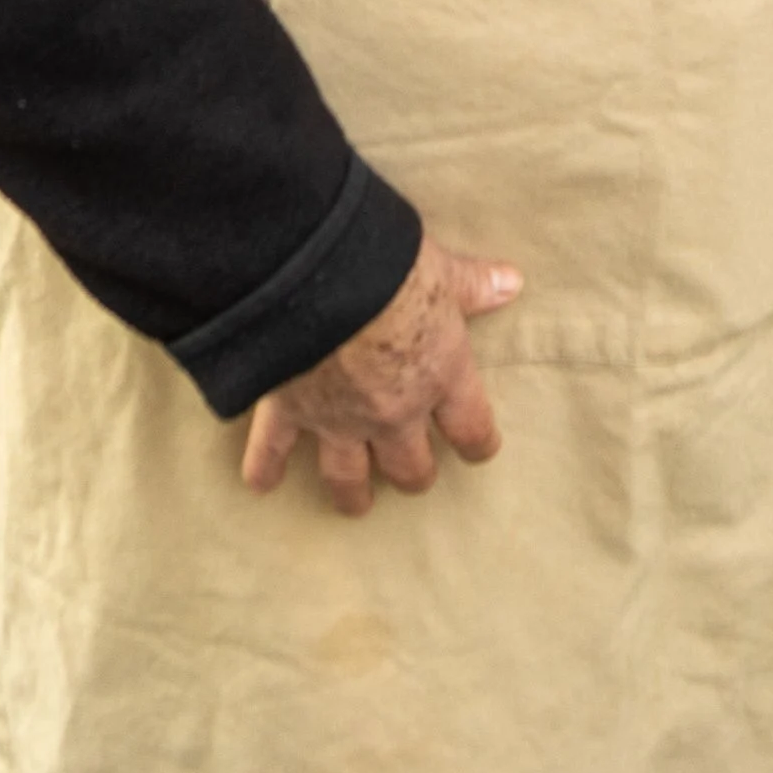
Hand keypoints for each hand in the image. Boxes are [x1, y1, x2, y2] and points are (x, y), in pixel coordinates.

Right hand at [241, 232, 521, 517]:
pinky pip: (273, 450)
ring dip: (353, 493)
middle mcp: (393, 411)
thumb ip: (473, 285)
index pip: (471, 428)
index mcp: (440, 376)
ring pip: (348, 476)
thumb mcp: (442, 271)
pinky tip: (260, 483)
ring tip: (356, 504)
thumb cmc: (389, 267)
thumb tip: (512, 283)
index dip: (477, 442)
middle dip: (412, 473)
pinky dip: (264, 467)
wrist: (318, 276)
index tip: (478, 450)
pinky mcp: (289, 410)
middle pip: (409, 466)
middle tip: (411, 474)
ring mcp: (338, 418)